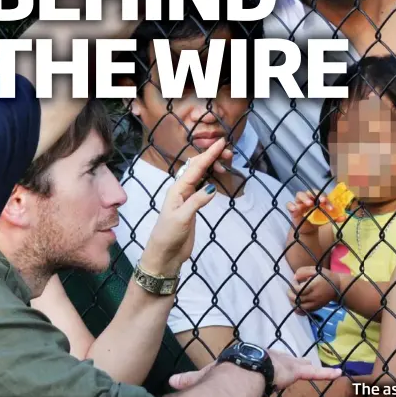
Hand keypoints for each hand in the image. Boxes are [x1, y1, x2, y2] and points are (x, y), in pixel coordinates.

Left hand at [141, 138, 231, 275]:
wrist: (165, 254)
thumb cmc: (169, 235)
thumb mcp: (182, 218)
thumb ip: (196, 202)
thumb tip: (211, 187)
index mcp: (177, 190)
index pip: (195, 168)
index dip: (209, 154)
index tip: (222, 142)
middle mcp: (182, 190)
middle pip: (198, 167)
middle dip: (213, 157)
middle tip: (230, 153)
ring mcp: (187, 197)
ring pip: (201, 175)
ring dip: (212, 166)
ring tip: (227, 164)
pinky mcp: (192, 206)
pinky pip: (202, 186)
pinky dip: (211, 178)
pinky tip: (217, 176)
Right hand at [168, 351, 341, 392]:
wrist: (238, 371)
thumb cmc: (223, 373)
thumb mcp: (207, 376)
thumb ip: (192, 380)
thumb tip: (169, 382)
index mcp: (252, 360)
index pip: (261, 362)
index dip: (267, 365)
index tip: (269, 368)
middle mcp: (270, 359)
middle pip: (282, 361)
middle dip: (290, 364)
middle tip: (297, 366)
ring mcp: (284, 365)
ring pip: (299, 366)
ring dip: (308, 369)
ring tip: (323, 371)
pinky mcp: (294, 372)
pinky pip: (312, 373)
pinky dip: (325, 374)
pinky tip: (338, 374)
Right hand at [286, 191, 343, 234]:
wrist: (308, 229)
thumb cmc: (317, 220)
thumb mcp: (326, 219)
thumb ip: (335, 217)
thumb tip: (344, 217)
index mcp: (317, 198)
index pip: (321, 195)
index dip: (326, 200)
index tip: (330, 208)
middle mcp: (308, 198)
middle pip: (310, 191)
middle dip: (316, 195)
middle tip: (321, 201)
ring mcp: (299, 202)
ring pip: (299, 195)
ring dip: (304, 198)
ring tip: (309, 203)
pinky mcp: (292, 209)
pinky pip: (289, 204)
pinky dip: (291, 206)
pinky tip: (295, 210)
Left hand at [287, 266, 339, 311]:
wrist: (338, 286)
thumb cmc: (325, 276)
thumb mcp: (315, 269)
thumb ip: (303, 271)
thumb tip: (294, 278)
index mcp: (313, 286)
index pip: (298, 290)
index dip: (293, 286)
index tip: (295, 281)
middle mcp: (314, 297)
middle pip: (297, 299)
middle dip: (290, 294)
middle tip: (291, 289)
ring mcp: (315, 304)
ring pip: (299, 307)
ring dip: (293, 302)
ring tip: (293, 296)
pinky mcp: (316, 308)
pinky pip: (304, 312)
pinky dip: (298, 309)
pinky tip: (297, 304)